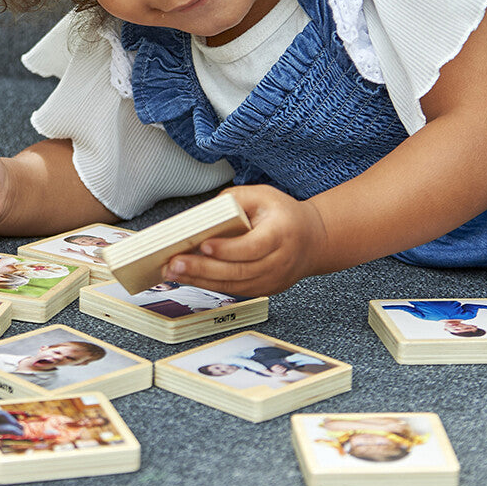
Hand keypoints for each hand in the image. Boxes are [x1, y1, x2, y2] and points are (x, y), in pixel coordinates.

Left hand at [161, 185, 325, 297]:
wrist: (313, 240)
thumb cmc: (283, 214)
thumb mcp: (262, 195)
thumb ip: (233, 200)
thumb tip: (202, 214)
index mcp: (281, 233)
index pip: (253, 246)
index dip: (227, 249)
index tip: (202, 245)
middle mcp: (280, 262)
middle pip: (239, 270)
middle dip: (203, 268)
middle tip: (174, 263)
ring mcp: (273, 280)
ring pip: (234, 285)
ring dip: (200, 280)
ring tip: (173, 272)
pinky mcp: (265, 290)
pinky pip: (234, 290)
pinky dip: (210, 284)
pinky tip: (189, 277)